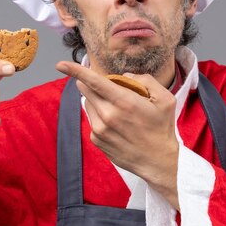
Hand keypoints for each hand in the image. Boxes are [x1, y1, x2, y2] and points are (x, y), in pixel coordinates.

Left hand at [56, 61, 179, 207]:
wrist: (157, 161)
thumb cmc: (161, 128)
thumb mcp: (164, 99)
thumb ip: (145, 80)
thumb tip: (124, 76)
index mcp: (124, 102)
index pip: (94, 82)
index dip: (75, 71)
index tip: (60, 64)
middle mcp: (107, 115)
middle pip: (86, 89)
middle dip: (92, 83)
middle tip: (111, 89)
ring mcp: (99, 129)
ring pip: (88, 103)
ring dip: (97, 100)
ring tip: (119, 111)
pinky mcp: (95, 139)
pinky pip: (91, 118)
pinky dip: (100, 115)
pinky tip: (117, 124)